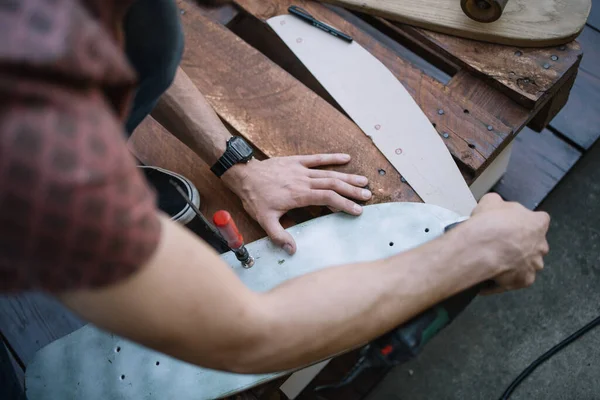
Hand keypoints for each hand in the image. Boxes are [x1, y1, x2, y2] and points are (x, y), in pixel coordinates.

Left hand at [222, 154, 370, 253]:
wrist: (244, 175)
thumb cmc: (254, 198)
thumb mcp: (264, 220)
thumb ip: (279, 236)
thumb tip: (292, 250)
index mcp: (299, 196)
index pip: (328, 199)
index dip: (344, 204)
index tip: (357, 211)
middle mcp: (304, 181)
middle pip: (334, 185)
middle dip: (352, 190)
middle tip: (367, 196)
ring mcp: (301, 170)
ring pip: (329, 173)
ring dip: (347, 177)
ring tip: (364, 181)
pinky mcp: (296, 161)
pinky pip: (317, 158)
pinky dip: (332, 157)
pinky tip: (346, 157)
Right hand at [468, 193, 549, 293]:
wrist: (482, 248)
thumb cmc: (490, 224)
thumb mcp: (490, 201)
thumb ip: (499, 203)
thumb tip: (496, 205)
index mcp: (537, 224)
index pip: (540, 221)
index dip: (525, 223)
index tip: (513, 225)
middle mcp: (541, 246)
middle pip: (534, 245)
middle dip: (520, 245)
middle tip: (500, 244)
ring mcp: (534, 265)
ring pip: (526, 264)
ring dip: (513, 263)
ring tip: (492, 261)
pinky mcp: (524, 281)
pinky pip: (514, 281)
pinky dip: (503, 281)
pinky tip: (488, 277)